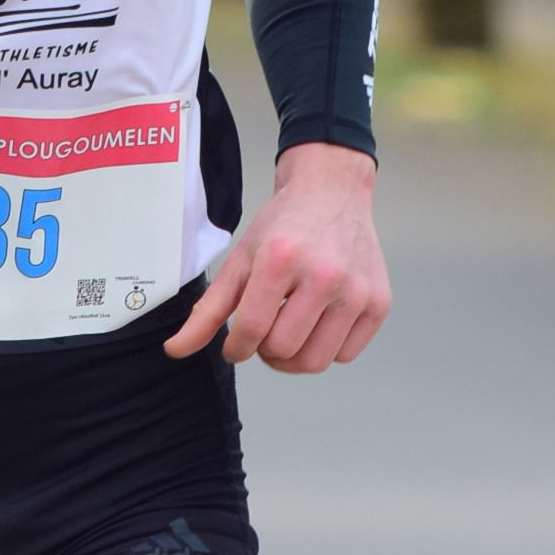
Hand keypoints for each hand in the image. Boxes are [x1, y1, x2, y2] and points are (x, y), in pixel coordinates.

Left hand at [165, 142, 388, 372]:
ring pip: (317, 361)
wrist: (333, 192)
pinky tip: (318, 322)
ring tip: (288, 330)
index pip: (250, 330)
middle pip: (283, 350)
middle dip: (265, 350)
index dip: (236, 347)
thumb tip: (176, 350)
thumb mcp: (239, 259)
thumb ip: (207, 310)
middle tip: (264, 330)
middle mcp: (325, 275)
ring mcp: (357, 290)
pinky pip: (346, 355)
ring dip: (295, 357)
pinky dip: (327, 349)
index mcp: (281, 259)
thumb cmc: (284, 225)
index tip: (236, 343)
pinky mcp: (379, 303)